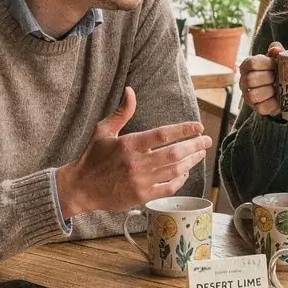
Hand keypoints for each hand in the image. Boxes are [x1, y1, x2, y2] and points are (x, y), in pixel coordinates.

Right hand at [56, 88, 210, 218]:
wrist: (81, 188)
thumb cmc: (93, 157)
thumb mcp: (103, 131)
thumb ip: (121, 112)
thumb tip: (130, 90)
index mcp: (129, 144)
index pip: (163, 134)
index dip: (184, 130)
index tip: (198, 127)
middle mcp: (137, 163)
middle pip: (175, 153)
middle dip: (195, 145)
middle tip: (207, 140)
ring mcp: (140, 181)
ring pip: (175, 170)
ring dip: (191, 161)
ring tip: (200, 154)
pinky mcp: (141, 196)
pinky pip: (168, 188)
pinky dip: (179, 180)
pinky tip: (184, 172)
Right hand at [239, 41, 283, 116]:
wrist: (285, 89)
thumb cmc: (278, 70)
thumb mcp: (278, 58)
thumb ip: (277, 51)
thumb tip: (275, 50)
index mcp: (247, 66)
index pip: (251, 63)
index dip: (265, 64)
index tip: (276, 64)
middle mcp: (243, 81)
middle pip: (250, 80)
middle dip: (268, 78)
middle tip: (278, 77)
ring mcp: (247, 95)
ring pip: (252, 95)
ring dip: (269, 91)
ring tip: (278, 88)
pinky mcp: (256, 108)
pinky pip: (261, 108)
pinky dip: (272, 103)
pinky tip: (279, 98)